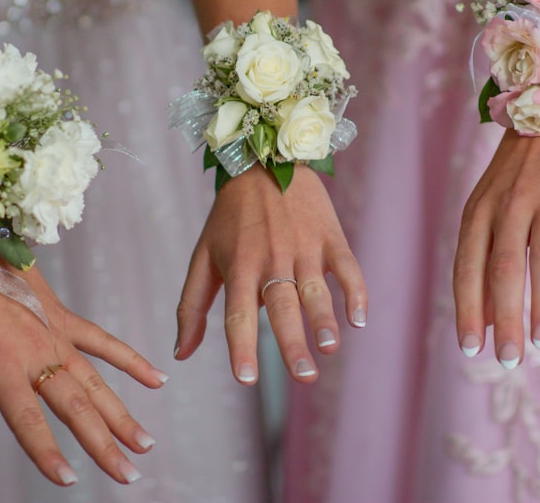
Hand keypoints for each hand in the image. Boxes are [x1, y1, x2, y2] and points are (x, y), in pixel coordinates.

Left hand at [0, 218, 166, 485]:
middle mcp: (35, 350)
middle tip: (128, 475)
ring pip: (95, 382)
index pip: (28, 417)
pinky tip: (156, 379)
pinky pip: (102, 342)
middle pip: (75, 406)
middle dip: (103, 444)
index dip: (47, 450)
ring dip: (121, 413)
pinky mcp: (61, 316)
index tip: (69, 480)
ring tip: (145, 443)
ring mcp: (54, 333)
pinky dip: (129, 360)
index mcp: (1, 360)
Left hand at [174, 164, 366, 383]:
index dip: (242, 347)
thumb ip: (192, 306)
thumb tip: (181, 353)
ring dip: (324, 319)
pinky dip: (354, 291)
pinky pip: (346, 266)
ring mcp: (303, 247)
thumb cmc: (230, 218)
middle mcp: (271, 260)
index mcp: (239, 267)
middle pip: (282, 307)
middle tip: (304, 377)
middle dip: (293, 343)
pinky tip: (359, 319)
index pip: (238, 314)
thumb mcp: (203, 256)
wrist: (264, 161)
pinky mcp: (329, 236)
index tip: (246, 379)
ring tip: (329, 349)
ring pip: (315, 289)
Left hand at [453, 114, 539, 367]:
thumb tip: (484, 322)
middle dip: (503, 318)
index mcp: (479, 212)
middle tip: (507, 360)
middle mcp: (508, 207)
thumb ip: (484, 261)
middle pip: (501, 270)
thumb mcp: (490, 210)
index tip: (471, 349)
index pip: (467, 268)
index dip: (468, 310)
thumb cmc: (518, 175)